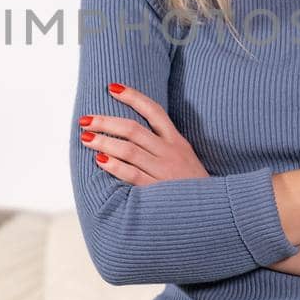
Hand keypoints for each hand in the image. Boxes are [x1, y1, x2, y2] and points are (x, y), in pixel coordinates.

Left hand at [79, 83, 209, 185]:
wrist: (213, 212)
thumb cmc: (192, 186)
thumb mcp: (184, 158)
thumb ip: (162, 145)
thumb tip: (130, 132)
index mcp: (177, 141)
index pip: (154, 111)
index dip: (133, 97)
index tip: (112, 88)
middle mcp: (170, 152)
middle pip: (134, 129)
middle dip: (106, 122)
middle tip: (86, 119)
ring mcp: (164, 171)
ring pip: (129, 150)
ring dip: (105, 141)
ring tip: (86, 137)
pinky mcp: (158, 191)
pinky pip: (133, 174)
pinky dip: (115, 166)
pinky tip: (100, 160)